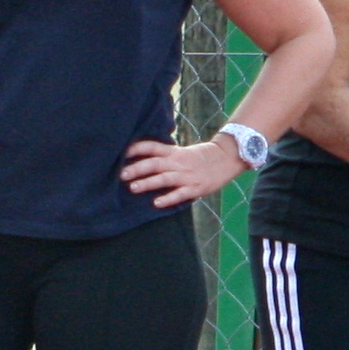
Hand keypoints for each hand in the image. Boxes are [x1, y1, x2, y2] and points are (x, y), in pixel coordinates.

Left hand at [121, 135, 246, 207]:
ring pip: (164, 178)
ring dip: (148, 183)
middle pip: (154, 163)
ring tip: (133, 188)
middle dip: (137, 168)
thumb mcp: (182, 152)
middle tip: (121, 175)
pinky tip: (157, 203)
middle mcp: (178, 162)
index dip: (137, 149)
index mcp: (174, 152)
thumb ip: (165, 156)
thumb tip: (141, 160)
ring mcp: (187, 175)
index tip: (121, 153)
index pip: (152, 147)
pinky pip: (180, 193)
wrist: (227, 158)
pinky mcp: (196, 187)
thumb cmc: (200, 157)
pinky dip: (168, 198)